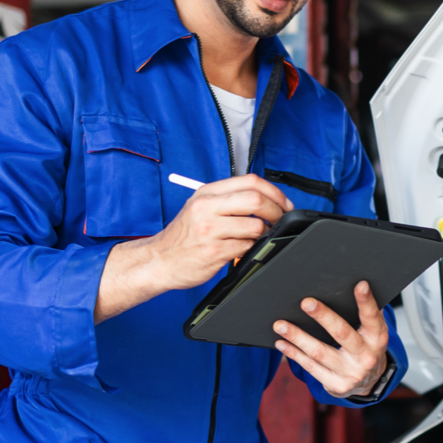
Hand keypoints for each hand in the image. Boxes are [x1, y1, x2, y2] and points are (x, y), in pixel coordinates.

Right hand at [95, 174, 291, 322]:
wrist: (159, 260)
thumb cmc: (183, 236)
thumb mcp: (200, 208)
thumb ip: (228, 199)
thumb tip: (265, 198)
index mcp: (206, 193)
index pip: (250, 181)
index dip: (275, 192)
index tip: (283, 203)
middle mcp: (207, 208)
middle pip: (256, 200)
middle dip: (276, 211)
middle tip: (279, 220)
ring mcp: (210, 230)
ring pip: (255, 226)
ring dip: (264, 233)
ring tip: (256, 236)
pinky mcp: (214, 251)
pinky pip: (246, 247)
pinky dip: (251, 248)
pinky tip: (242, 248)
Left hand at [273, 281, 389, 398]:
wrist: (369, 382)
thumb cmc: (366, 348)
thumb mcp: (372, 332)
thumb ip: (363, 316)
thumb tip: (343, 289)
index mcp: (377, 338)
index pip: (372, 318)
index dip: (366, 302)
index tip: (360, 285)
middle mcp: (366, 356)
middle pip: (342, 334)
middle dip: (323, 317)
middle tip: (306, 302)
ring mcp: (351, 373)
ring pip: (319, 352)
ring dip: (298, 337)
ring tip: (280, 325)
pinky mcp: (336, 385)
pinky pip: (310, 367)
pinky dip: (294, 353)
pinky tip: (282, 343)